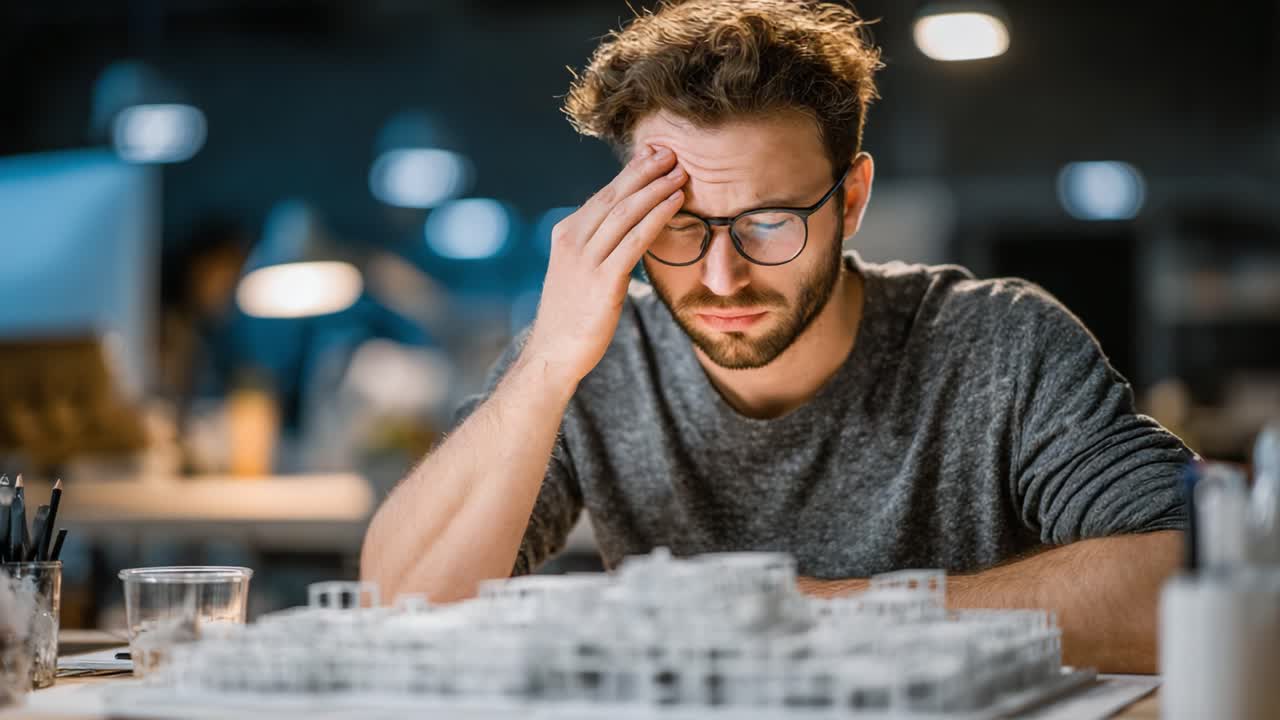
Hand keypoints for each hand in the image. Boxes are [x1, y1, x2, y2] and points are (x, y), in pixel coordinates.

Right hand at [522, 145, 686, 386]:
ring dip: (656, 189)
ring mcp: (586, 260)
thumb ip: (597, 244)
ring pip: (626, 213)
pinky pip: (635, 241)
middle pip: (614, 196)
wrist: (554, 351)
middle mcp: (573, 240)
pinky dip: (657, 217)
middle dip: (645, 171)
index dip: (631, 171)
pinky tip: (675, 204)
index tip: (654, 153)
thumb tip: (625, 222)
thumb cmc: (572, 313)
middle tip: (672, 153)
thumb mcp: (578, 270)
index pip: (603, 194)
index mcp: (566, 233)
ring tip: (680, 174)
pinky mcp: (603, 281)